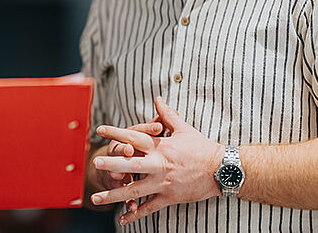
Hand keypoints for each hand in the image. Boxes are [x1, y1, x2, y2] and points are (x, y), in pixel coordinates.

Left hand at [91, 96, 222, 225]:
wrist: (221, 170)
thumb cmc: (202, 147)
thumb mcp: (184, 129)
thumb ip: (166, 115)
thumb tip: (157, 99)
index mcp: (161, 147)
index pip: (134, 138)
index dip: (116, 133)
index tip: (99, 130)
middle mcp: (159, 165)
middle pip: (132, 164)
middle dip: (113, 164)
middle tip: (96, 162)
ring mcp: (163, 183)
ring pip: (135, 190)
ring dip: (114, 194)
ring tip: (96, 198)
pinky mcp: (169, 197)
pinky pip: (149, 208)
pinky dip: (135, 214)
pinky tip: (121, 218)